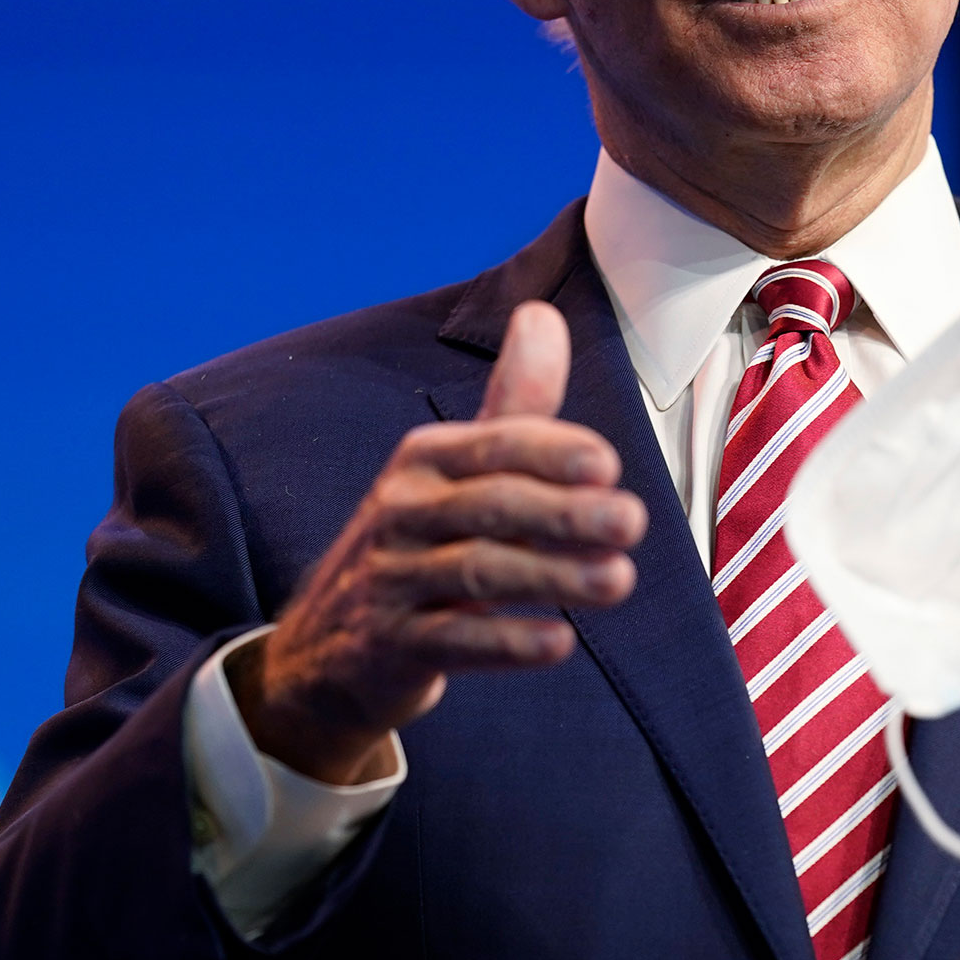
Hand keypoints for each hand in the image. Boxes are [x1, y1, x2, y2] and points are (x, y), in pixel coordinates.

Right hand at [231, 301, 645, 784]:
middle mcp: (401, 511)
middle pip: (491, 505)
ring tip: (619, 581)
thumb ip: (513, 405)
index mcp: (424, 459)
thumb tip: (543, 313)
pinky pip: (453, 640)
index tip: (608, 465)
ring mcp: (391, 579)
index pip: (494, 444)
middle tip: (632, 521)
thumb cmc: (419, 542)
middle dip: (565, 512)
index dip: (550, 451)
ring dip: (554, 576)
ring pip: (478, 572)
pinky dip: (507, 641)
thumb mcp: (457, 470)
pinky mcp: (391, 645)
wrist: (327, 646)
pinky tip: (560, 642)